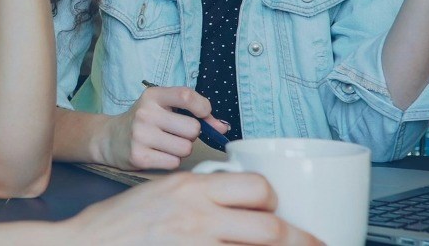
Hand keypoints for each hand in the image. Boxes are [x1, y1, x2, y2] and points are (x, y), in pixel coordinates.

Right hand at [65, 172, 323, 244]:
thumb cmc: (115, 224)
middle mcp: (198, 217)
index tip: (278, 211)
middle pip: (270, 228)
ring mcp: (195, 245)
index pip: (255, 188)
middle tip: (313, 243)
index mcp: (192, 189)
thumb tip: (231, 203)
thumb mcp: (159, 192)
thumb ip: (196, 194)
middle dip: (298, 240)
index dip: (274, 201)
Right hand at [100, 86, 230, 170]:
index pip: (187, 96)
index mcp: (153, 95)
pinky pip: (173, 162)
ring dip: (182, 149)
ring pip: (185, 148)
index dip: (203, 107)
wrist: (110, 138)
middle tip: (177, 133)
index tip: (203, 115)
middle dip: (191, 134)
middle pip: (192, 128)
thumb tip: (223, 127)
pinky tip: (158, 154)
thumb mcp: (164, 107)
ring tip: (167, 144)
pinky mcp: (138, 156)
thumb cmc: (145, 121)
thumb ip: (195, 112)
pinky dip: (171, 161)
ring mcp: (140, 135)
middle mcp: (146, 113)